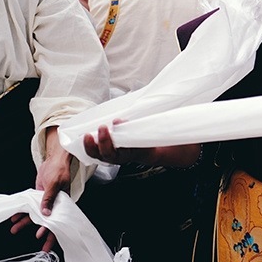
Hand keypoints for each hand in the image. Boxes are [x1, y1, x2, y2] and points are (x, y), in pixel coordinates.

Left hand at [10, 127, 70, 251]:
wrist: (54, 159)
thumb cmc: (59, 169)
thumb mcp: (54, 183)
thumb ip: (49, 199)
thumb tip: (45, 213)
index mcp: (63, 203)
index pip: (57, 220)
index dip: (50, 230)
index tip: (41, 236)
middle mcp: (55, 205)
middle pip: (47, 222)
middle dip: (41, 233)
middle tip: (39, 247)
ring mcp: (45, 201)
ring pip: (35, 215)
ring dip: (25, 223)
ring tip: (14, 229)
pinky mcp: (38, 196)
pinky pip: (30, 207)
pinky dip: (22, 212)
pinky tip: (15, 217)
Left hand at [84, 121, 201, 167]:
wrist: (158, 150)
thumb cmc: (160, 136)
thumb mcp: (163, 128)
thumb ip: (160, 119)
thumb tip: (176, 105)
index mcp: (142, 151)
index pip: (131, 147)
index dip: (123, 138)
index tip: (119, 123)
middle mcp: (129, 156)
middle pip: (113, 156)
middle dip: (106, 143)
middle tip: (104, 128)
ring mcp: (118, 155)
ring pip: (103, 157)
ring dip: (94, 147)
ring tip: (87, 135)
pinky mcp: (111, 151)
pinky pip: (98, 153)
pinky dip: (91, 147)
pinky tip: (86, 137)